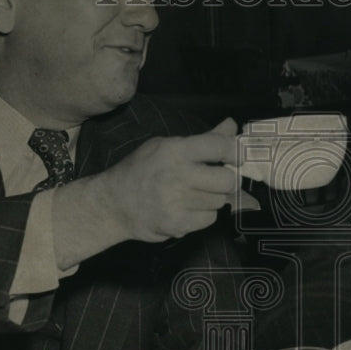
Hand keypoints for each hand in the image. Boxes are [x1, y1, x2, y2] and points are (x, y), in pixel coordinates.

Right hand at [99, 117, 240, 241]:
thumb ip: (203, 140)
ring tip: (194, 194)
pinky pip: (209, 219)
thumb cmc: (141, 170)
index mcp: (175, 151)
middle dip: (227, 181)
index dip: (235, 152)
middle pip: (227, 180)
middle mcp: (177, 175)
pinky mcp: (178, 224)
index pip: (218, 146)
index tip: (237, 158)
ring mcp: (177, 202)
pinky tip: (188, 208)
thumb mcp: (166, 146)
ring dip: (213, 198)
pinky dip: (203, 215)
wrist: (113, 204)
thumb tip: (232, 125)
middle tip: (217, 181)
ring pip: (220, 201)